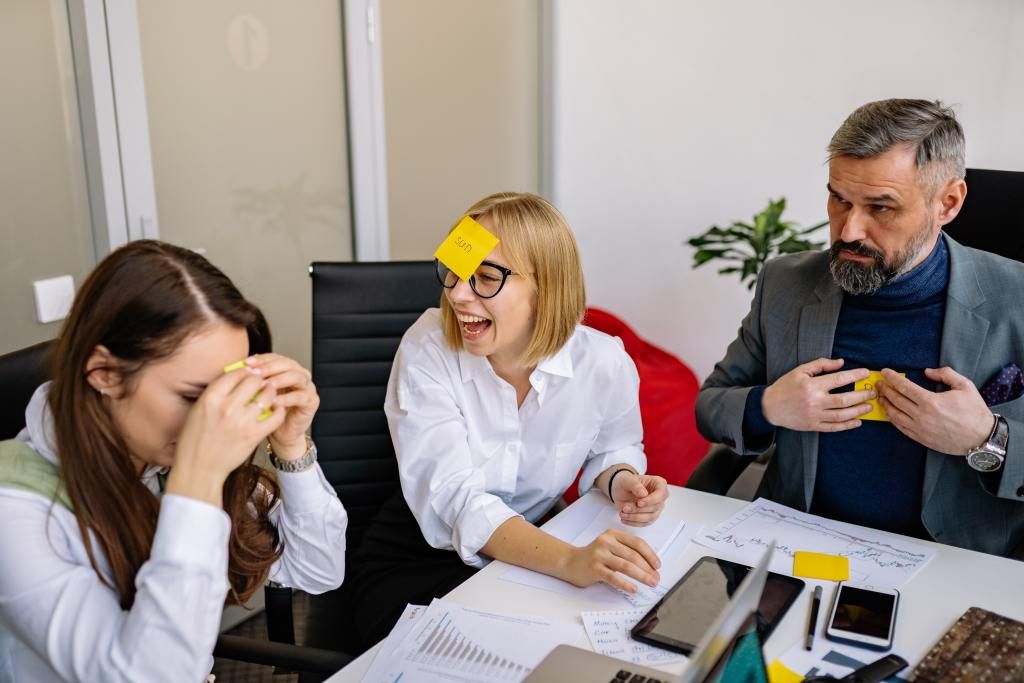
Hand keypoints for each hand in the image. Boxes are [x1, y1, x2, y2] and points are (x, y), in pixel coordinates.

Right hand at [168, 364, 286, 503]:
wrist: (199, 469)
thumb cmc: (195, 441)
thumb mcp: (197, 411)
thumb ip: (215, 394)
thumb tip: (233, 377)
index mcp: (210, 398)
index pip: (235, 373)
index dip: (245, 371)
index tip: (249, 372)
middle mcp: (226, 407)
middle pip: (253, 380)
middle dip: (260, 379)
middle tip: (262, 382)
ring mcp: (242, 421)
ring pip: (267, 395)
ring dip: (271, 392)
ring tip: (270, 393)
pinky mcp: (254, 435)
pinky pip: (276, 416)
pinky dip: (279, 410)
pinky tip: (276, 409)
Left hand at [247, 354, 319, 459]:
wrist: (281, 434)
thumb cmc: (268, 413)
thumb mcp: (257, 394)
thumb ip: (252, 381)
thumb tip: (236, 369)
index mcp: (286, 369)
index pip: (275, 357)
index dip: (261, 359)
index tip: (247, 363)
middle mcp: (299, 375)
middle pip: (287, 363)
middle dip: (270, 367)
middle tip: (256, 373)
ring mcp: (308, 387)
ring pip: (296, 377)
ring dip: (280, 380)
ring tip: (265, 386)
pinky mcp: (312, 402)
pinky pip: (301, 396)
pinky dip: (287, 398)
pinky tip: (274, 402)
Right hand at [562, 528, 660, 592]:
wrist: (570, 562)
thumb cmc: (594, 556)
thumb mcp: (610, 547)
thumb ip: (626, 551)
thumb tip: (649, 566)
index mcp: (613, 534)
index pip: (637, 543)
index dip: (650, 554)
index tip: (658, 566)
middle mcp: (606, 542)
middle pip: (633, 555)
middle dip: (648, 569)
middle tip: (656, 578)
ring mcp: (599, 555)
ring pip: (626, 566)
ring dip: (641, 576)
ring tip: (650, 583)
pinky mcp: (594, 568)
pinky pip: (614, 577)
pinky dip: (626, 584)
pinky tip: (634, 589)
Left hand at [611, 471, 668, 525]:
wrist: (620, 490)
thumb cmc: (626, 482)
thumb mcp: (627, 480)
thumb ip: (635, 485)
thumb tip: (644, 494)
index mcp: (659, 483)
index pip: (661, 494)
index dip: (651, 500)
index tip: (639, 503)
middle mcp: (660, 496)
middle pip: (655, 507)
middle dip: (638, 510)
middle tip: (625, 508)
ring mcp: (656, 508)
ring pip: (650, 517)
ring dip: (635, 517)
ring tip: (622, 514)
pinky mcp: (650, 517)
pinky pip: (645, 523)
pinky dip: (634, 523)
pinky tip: (624, 519)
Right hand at [762, 358, 873, 431]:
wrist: (769, 407)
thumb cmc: (785, 386)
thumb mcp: (800, 371)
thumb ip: (821, 365)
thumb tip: (841, 363)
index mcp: (812, 385)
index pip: (839, 379)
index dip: (855, 375)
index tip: (865, 373)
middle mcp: (815, 401)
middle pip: (845, 399)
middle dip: (862, 396)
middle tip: (872, 392)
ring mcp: (814, 415)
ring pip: (842, 415)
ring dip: (858, 411)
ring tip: (868, 406)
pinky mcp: (813, 426)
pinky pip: (834, 428)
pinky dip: (847, 425)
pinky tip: (857, 421)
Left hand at [877, 367, 992, 454]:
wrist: (982, 438)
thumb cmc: (974, 411)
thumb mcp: (964, 386)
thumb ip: (946, 374)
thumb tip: (927, 372)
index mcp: (930, 401)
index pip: (904, 387)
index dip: (892, 378)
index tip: (885, 372)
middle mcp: (921, 415)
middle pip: (896, 400)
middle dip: (885, 389)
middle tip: (879, 383)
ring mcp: (919, 429)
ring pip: (894, 415)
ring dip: (885, 404)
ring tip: (881, 397)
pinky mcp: (921, 439)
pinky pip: (900, 428)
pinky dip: (892, 419)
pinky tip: (890, 413)